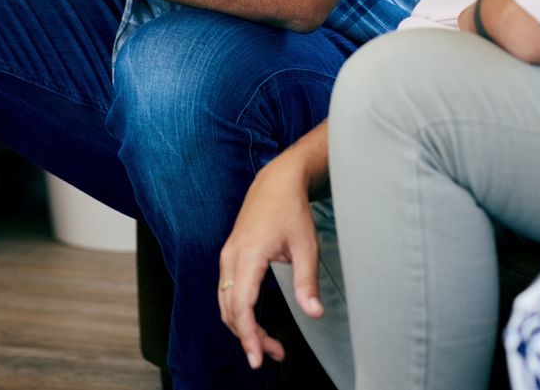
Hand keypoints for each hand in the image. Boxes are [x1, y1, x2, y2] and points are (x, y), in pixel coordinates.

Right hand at [217, 154, 322, 370]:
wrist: (276, 181)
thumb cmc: (292, 210)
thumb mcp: (306, 246)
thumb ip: (307, 281)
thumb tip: (314, 313)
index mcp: (249, 253)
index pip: (241, 305)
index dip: (248, 335)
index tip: (259, 357)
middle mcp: (231, 256)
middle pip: (229, 309)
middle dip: (248, 337)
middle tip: (274, 355)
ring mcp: (227, 256)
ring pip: (225, 302)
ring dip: (242, 327)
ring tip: (269, 344)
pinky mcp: (229, 256)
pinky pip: (227, 291)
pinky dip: (238, 312)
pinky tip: (256, 324)